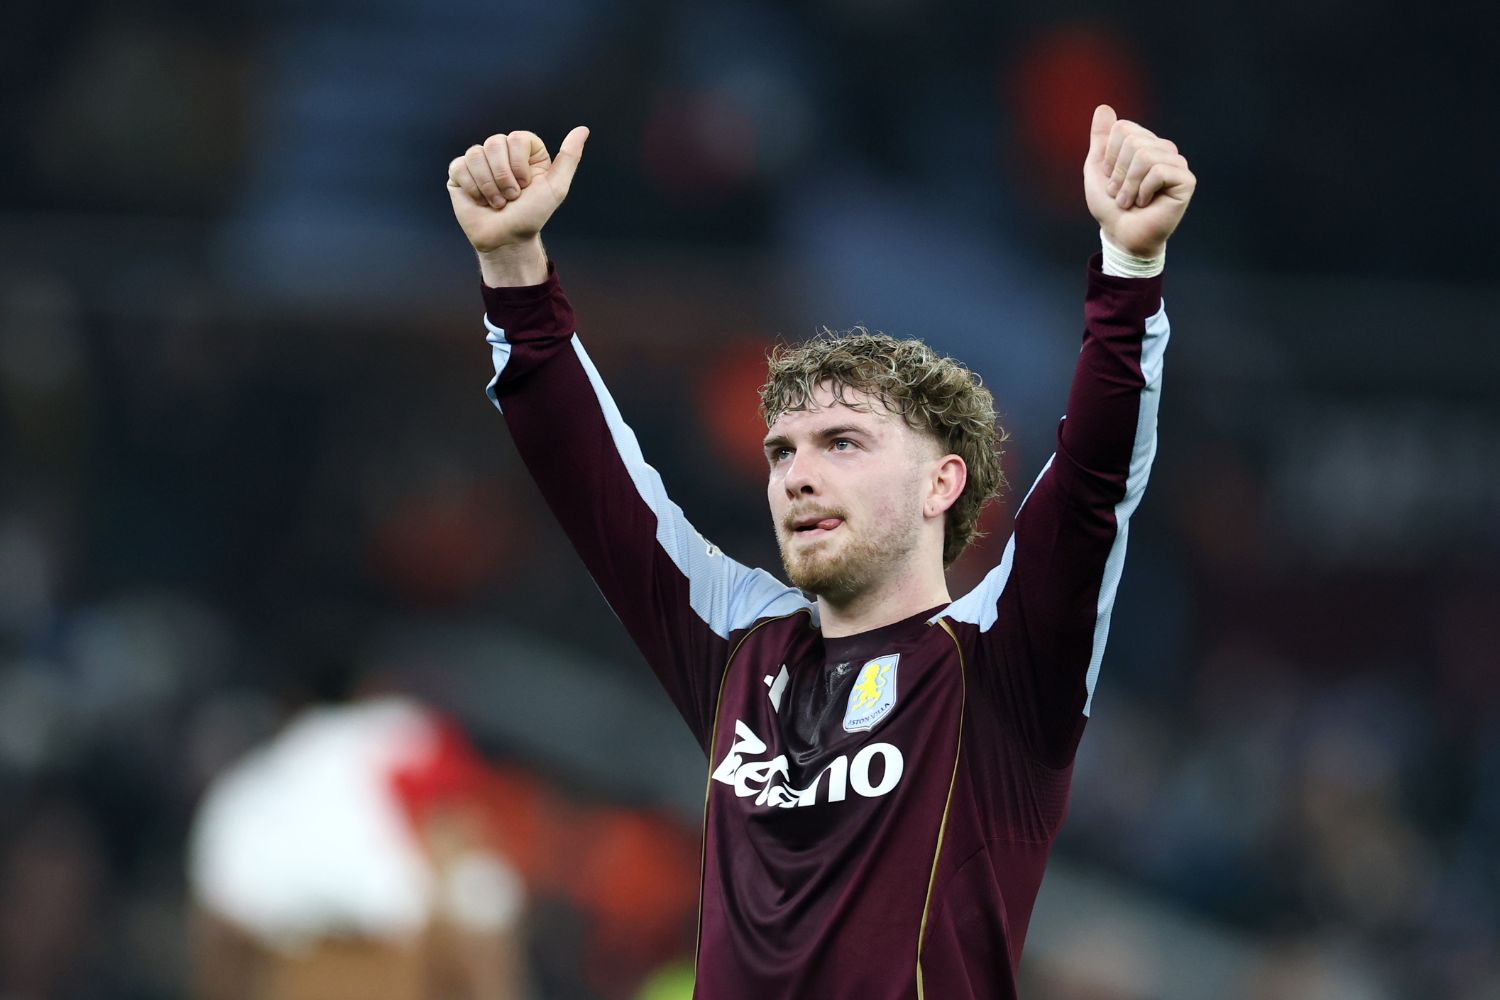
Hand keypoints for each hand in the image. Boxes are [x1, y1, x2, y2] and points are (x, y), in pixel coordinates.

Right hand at [446, 126, 588, 253]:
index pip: (518, 138)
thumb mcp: (556, 188)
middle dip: (504, 177)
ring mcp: (479, 161)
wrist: (506, 240)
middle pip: (495, 143)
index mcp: (524, 152)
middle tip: (511, 197)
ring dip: (489, 186)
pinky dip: (472, 188)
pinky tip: (480, 200)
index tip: (526, 185)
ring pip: (475, 154)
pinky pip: (459, 166)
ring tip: (497, 202)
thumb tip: (583, 129)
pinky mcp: (460, 172)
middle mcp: (501, 152)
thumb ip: (569, 157)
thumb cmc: (532, 215)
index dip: (520, 164)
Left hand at [1083, 105, 1194, 257]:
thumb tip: (1103, 107)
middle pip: (1133, 141)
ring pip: (1145, 155)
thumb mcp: (1097, 169)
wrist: (1122, 236)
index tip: (1112, 180)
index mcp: (1144, 143)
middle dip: (1118, 173)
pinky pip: (1158, 170)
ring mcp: (1177, 164)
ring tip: (1130, 202)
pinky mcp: (1186, 180)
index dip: (1110, 158)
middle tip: (1120, 194)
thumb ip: (1100, 139)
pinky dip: (1143, 190)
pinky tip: (1145, 203)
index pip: (1122, 129)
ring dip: (1128, 185)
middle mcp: (1163, 149)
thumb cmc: (1111, 206)